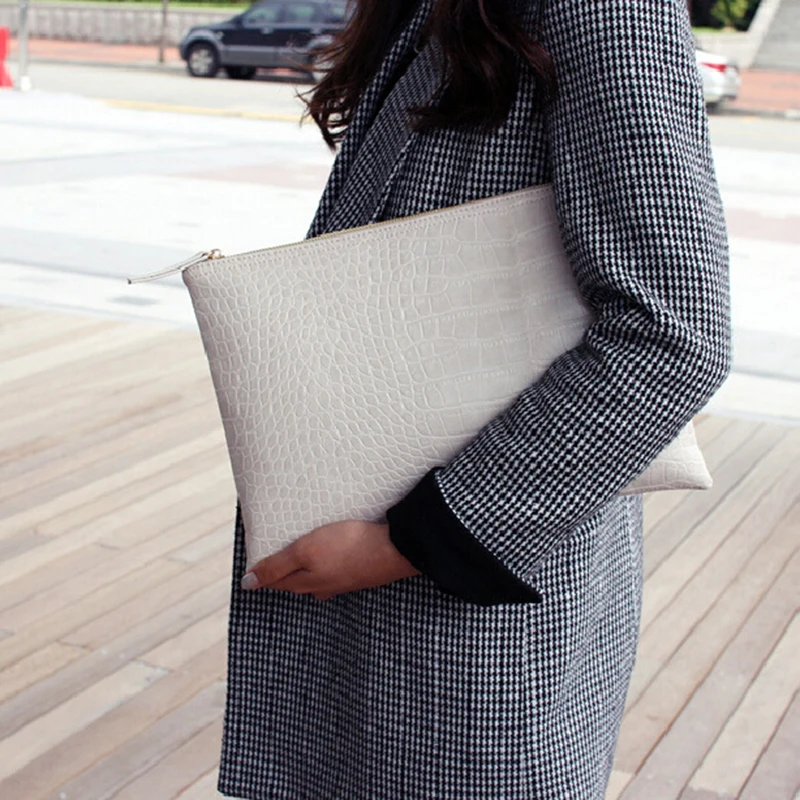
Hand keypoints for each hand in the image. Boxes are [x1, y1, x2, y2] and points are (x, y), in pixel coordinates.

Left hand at [241, 520, 420, 600]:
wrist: (394, 550)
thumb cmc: (348, 547)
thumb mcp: (305, 552)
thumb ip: (277, 566)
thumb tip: (247, 585)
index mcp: (306, 583)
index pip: (276, 581)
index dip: (263, 572)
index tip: (253, 565)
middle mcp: (322, 587)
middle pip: (294, 581)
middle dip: (281, 572)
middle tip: (271, 558)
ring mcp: (341, 582)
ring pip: (315, 578)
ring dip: (304, 569)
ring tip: (297, 556)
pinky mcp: (358, 573)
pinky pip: (333, 572)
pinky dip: (325, 566)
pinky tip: (329, 558)